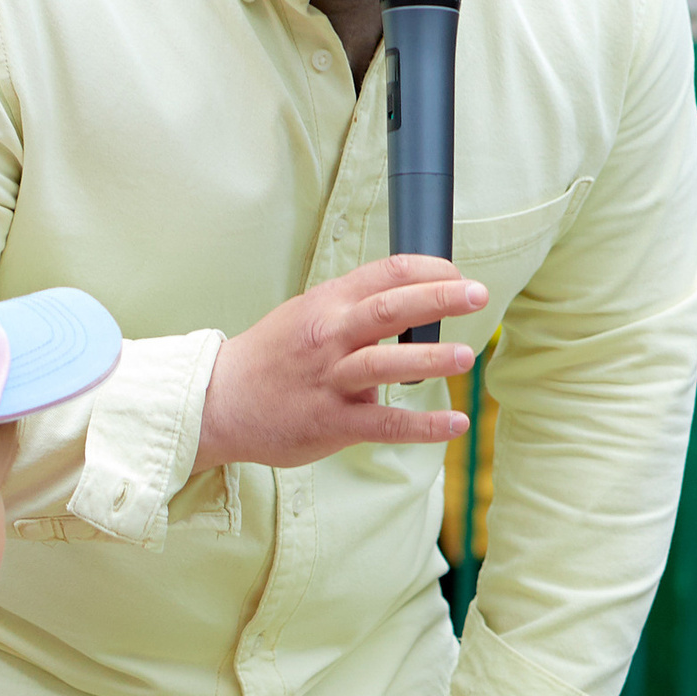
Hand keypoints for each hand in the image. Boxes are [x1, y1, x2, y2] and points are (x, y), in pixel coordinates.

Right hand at [193, 256, 486, 474]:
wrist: (219, 402)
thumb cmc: (272, 358)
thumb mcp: (308, 315)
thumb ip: (355, 309)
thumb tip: (413, 304)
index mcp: (328, 303)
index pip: (386, 273)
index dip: (429, 270)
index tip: (458, 276)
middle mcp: (329, 336)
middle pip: (389, 309)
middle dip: (438, 298)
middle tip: (477, 294)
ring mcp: (329, 380)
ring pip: (385, 363)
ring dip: (430, 359)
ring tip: (467, 356)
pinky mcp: (330, 423)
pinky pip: (383, 423)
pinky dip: (422, 425)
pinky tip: (454, 424)